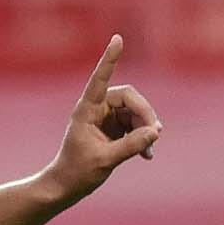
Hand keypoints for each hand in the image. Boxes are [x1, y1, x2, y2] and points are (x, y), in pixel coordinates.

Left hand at [47, 36, 162, 197]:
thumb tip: (155, 132)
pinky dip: (143, 138)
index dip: (110, 59)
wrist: (68, 186)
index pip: (100, 78)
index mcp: (87, 109)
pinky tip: (148, 155)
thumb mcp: (106, 160)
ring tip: (150, 151)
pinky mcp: (114, 129)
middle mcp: (97, 108)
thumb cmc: (78, 172)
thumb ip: (131, 145)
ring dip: (146, 128)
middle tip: (155, 133)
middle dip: (145, 113)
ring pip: (135, 112)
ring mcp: (106, 118)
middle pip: (129, 97)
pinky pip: (135, 125)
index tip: (118, 39)